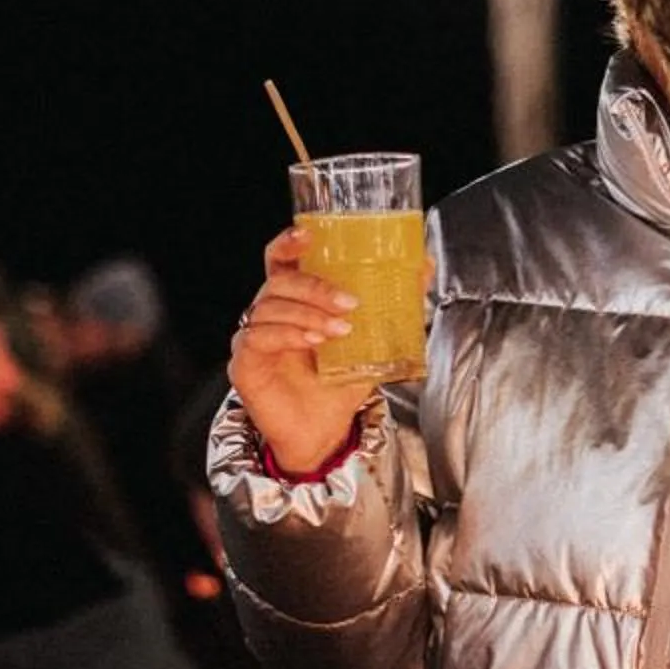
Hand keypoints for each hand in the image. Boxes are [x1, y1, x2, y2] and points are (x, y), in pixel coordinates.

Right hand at [227, 226, 375, 474]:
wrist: (325, 433)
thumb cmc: (339, 386)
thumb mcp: (374, 342)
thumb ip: (395, 306)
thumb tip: (425, 267)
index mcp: (295, 301)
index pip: (281, 260)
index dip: (289, 242)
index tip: (309, 235)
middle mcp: (270, 314)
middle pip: (278, 280)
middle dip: (314, 286)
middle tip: (349, 302)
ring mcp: (253, 337)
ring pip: (269, 307)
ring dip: (307, 314)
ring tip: (339, 331)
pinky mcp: (244, 364)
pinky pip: (257, 338)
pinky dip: (286, 335)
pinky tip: (311, 343)